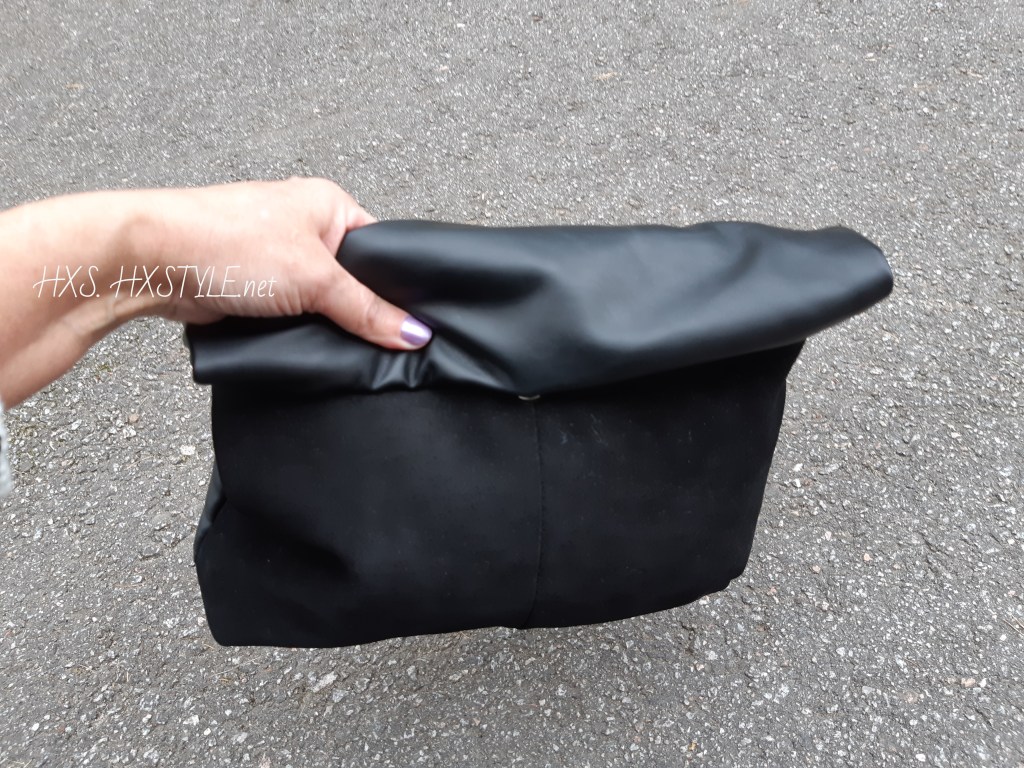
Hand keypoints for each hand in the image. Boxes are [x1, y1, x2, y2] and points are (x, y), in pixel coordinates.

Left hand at [137, 177, 431, 348]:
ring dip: (324, 324)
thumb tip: (413, 333)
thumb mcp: (315, 279)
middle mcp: (305, 227)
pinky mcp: (255, 288)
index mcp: (329, 205)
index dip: (396, 288)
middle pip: (353, 281)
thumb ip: (367, 310)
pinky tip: (305, 345)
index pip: (382, 250)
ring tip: (334, 342)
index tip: (412, 325)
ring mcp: (277, 258)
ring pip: (321, 303)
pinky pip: (293, 316)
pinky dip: (298, 331)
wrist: (152, 261)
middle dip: (358, 311)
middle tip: (375, 339)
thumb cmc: (228, 241)